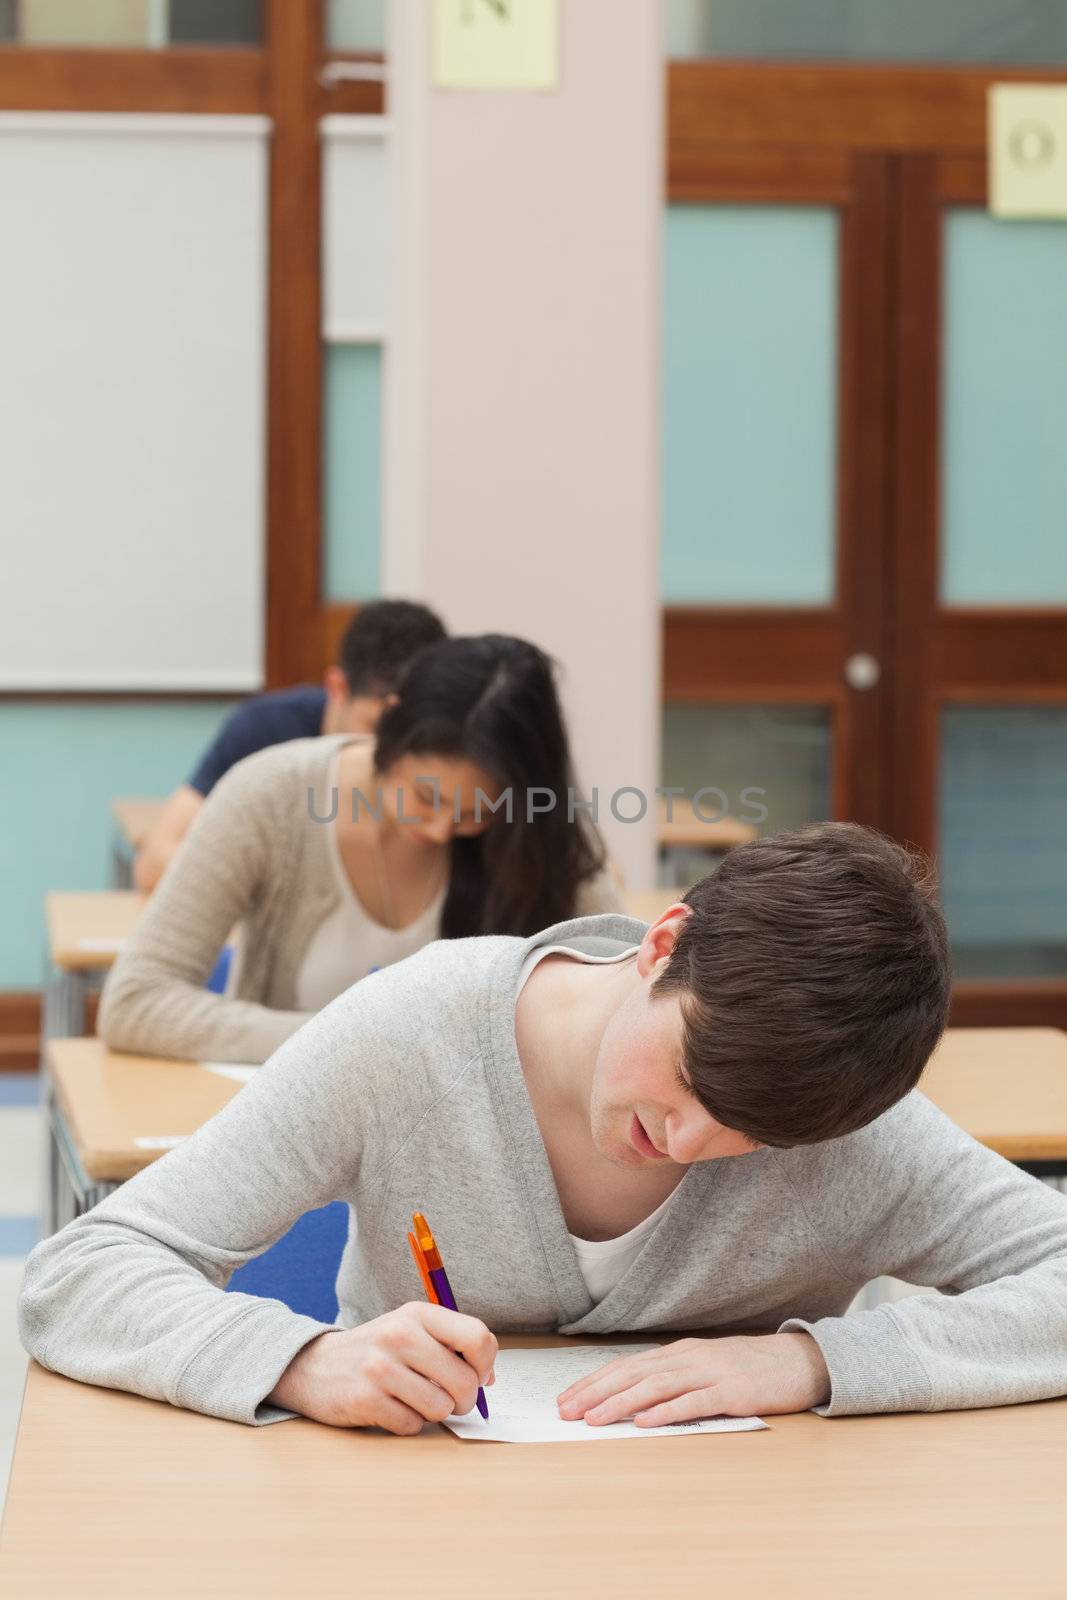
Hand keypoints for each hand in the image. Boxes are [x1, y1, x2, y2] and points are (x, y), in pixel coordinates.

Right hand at [268, 1302, 496, 1434]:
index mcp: (417, 1314)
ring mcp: (380, 1368)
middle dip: (464, 1400)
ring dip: (434, 1412)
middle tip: (450, 1400)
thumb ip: (452, 1346)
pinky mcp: (365, 1400)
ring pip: (440, 1407)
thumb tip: (490, 1378)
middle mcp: (400, 1335)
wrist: (314, 1366)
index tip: (478, 1376)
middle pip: (464, 1381)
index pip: (476, 1337)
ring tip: (415, 1400)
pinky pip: (412, 1425)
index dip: (485, 1364)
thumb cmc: (377, 1351)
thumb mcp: (411, 1331)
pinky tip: (392, 1408)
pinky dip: (408, 1423)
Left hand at [556, 1333, 829, 1426]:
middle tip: (566, 1411)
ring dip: (622, 1403)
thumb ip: (675, 1380)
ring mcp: (710, 1372)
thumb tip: (634, 1400)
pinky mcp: (732, 1391)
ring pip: (657, 1386)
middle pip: (634, 1373)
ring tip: (595, 1419)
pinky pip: (694, 1402)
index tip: (566, 1399)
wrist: (798, 1362)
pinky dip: (667, 1411)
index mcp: (679, 1353)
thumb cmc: (749, 1370)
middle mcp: (688, 1358)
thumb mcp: (705, 1368)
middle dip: (596, 1392)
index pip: (627, 1366)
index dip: (594, 1382)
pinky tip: (646, 1423)